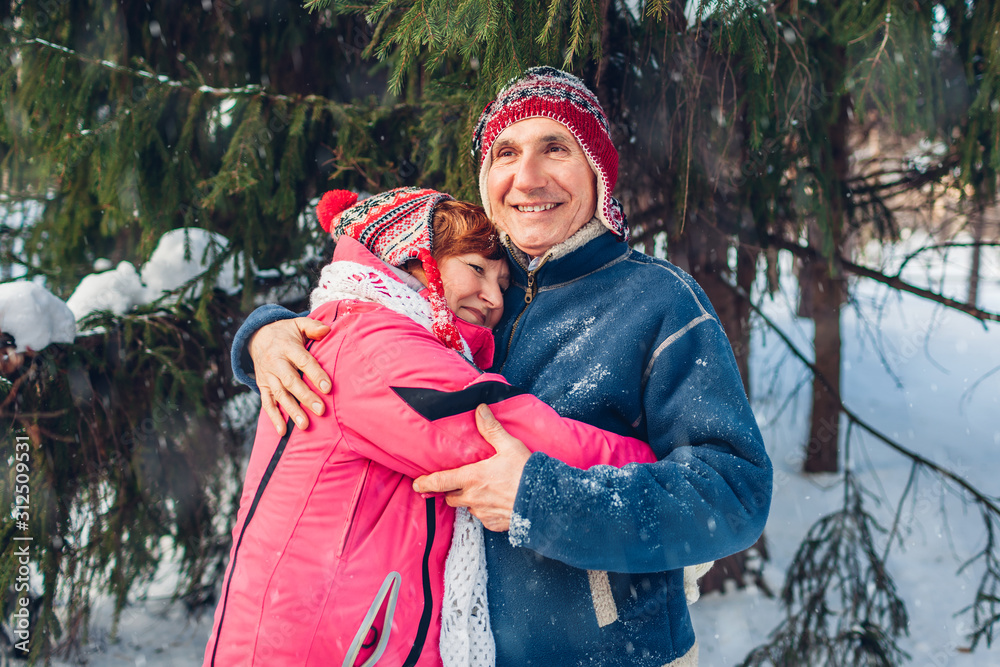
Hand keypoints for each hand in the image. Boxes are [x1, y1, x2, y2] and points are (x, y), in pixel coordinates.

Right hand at [249, 317, 331, 434]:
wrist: (257, 337)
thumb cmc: (285, 333)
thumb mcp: (297, 324)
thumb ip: (313, 327)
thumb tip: (327, 330)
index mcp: (287, 347)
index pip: (303, 361)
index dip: (315, 374)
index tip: (328, 388)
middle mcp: (275, 362)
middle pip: (291, 381)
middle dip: (305, 397)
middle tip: (321, 410)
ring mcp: (268, 376)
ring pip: (279, 395)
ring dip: (291, 410)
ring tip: (304, 425)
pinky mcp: (263, 385)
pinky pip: (267, 402)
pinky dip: (274, 417)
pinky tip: (283, 431)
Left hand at [412, 404, 530, 531]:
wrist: (545, 501)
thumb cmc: (526, 473)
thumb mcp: (509, 446)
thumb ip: (491, 429)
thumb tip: (479, 409)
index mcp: (472, 477)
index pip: (440, 482)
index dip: (426, 483)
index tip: (417, 484)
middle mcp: (473, 497)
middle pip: (450, 497)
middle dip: (449, 491)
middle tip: (453, 484)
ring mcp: (483, 513)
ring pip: (467, 507)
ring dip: (469, 500)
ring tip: (482, 491)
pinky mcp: (493, 524)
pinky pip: (482, 517)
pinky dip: (485, 510)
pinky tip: (496, 502)